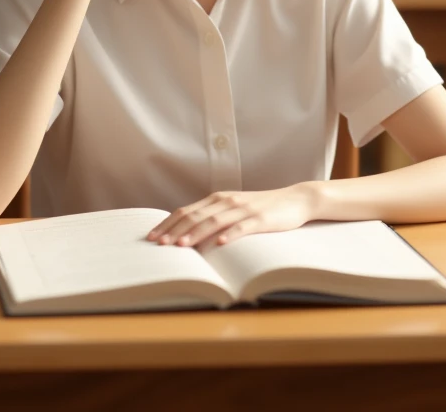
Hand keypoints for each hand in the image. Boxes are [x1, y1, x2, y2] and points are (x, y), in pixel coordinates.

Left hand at [145, 185, 316, 251]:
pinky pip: (242, 227)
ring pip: (214, 220)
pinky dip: (230, 234)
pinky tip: (220, 244)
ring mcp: (243, 209)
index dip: (168, 224)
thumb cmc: (261, 207)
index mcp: (218, 199)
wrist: (295, 199)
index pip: (186, 211)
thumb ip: (214, 217)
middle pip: (195, 215)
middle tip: (160, 244)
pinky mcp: (260, 218)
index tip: (151, 237)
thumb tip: (187, 235)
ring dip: (196, 233)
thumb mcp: (234, 209)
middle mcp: (227, 201)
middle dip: (175, 230)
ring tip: (182, 246)